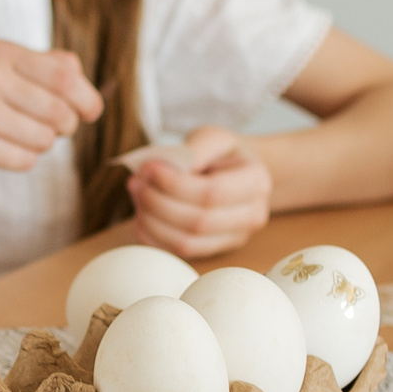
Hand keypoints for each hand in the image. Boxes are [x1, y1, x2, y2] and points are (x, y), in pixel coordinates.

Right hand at [0, 41, 104, 173]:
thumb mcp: (4, 61)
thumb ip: (50, 65)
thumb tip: (88, 93)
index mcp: (0, 52)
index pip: (64, 77)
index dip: (87, 98)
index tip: (91, 111)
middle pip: (59, 113)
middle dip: (67, 125)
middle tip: (56, 126)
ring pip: (44, 140)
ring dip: (44, 142)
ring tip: (24, 133)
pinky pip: (24, 161)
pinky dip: (24, 158)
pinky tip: (6, 146)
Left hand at [129, 126, 272, 257]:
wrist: (236, 173)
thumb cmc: (222, 154)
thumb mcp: (213, 137)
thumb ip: (194, 149)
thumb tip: (169, 168)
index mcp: (256, 181)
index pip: (212, 192)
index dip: (174, 184)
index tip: (148, 169)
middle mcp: (251, 215)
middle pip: (198, 221)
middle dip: (157, 202)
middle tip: (136, 182)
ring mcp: (234, 237)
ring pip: (187, 242)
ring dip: (152, 221)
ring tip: (136, 196)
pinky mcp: (214, 250)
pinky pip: (179, 253)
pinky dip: (153, 238)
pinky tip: (140, 218)